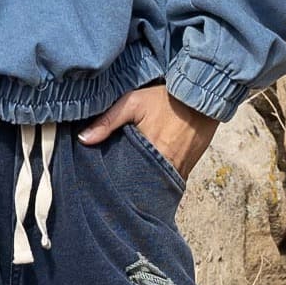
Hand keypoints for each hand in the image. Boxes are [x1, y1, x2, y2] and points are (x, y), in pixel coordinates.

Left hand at [76, 82, 218, 182]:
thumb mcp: (133, 102)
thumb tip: (83, 139)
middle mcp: (166, 167)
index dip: (114, 181)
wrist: (202, 98)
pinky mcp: (187, 169)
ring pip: (155, 186)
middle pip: (140, 186)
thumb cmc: (166, 99)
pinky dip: (157, 179)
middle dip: (126, 186)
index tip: (101, 182)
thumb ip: (108, 120)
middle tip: (112, 186)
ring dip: (142, 184)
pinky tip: (146, 175)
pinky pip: (168, 181)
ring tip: (127, 183)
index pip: (126, 178)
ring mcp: (178, 171)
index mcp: (151, 153)